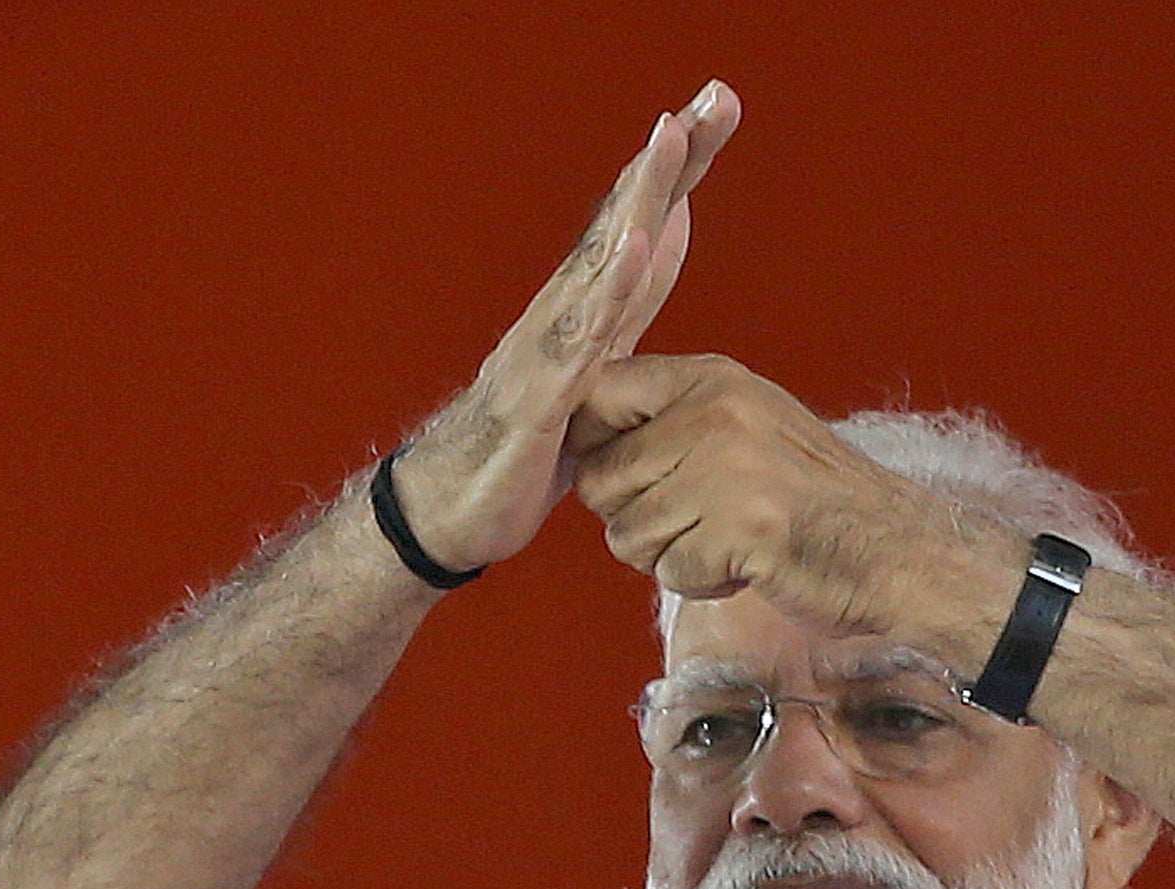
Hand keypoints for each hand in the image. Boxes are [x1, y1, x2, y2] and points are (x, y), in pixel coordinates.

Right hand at [386, 82, 740, 575]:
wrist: (453, 507)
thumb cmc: (527, 439)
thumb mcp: (598, 361)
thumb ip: (629, 296)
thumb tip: (667, 230)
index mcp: (588, 303)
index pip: (643, 219)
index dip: (682, 166)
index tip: (721, 106)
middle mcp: (565, 307)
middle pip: (626, 216)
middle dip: (671, 156)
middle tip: (716, 96)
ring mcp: (549, 343)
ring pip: (603, 258)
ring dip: (639, 197)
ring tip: (671, 139)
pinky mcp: (541, 391)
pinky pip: (580, 334)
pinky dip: (610, 287)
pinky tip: (636, 245)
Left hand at [570, 355, 1012, 637]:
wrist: (899, 553)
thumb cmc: (819, 504)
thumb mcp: (748, 429)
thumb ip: (675, 424)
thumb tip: (582, 445)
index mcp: (712, 379)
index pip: (598, 395)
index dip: (596, 448)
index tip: (631, 478)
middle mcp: (714, 411)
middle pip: (600, 480)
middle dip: (635, 519)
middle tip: (695, 527)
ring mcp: (727, 468)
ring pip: (626, 534)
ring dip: (670, 557)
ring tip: (729, 545)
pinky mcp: (741, 528)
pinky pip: (670, 572)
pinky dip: (703, 584)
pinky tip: (749, 568)